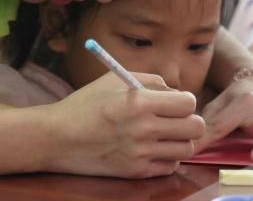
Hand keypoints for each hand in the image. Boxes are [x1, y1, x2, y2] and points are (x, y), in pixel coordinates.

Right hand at [40, 72, 204, 178]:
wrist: (57, 138)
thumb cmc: (85, 104)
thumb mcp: (116, 79)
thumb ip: (151, 80)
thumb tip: (175, 91)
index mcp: (139, 102)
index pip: (188, 103)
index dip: (185, 101)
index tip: (176, 102)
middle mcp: (143, 129)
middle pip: (195, 128)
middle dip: (189, 120)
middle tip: (176, 119)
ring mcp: (140, 154)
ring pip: (186, 149)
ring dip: (180, 140)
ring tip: (164, 134)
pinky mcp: (135, 172)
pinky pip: (170, 166)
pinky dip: (167, 157)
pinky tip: (153, 148)